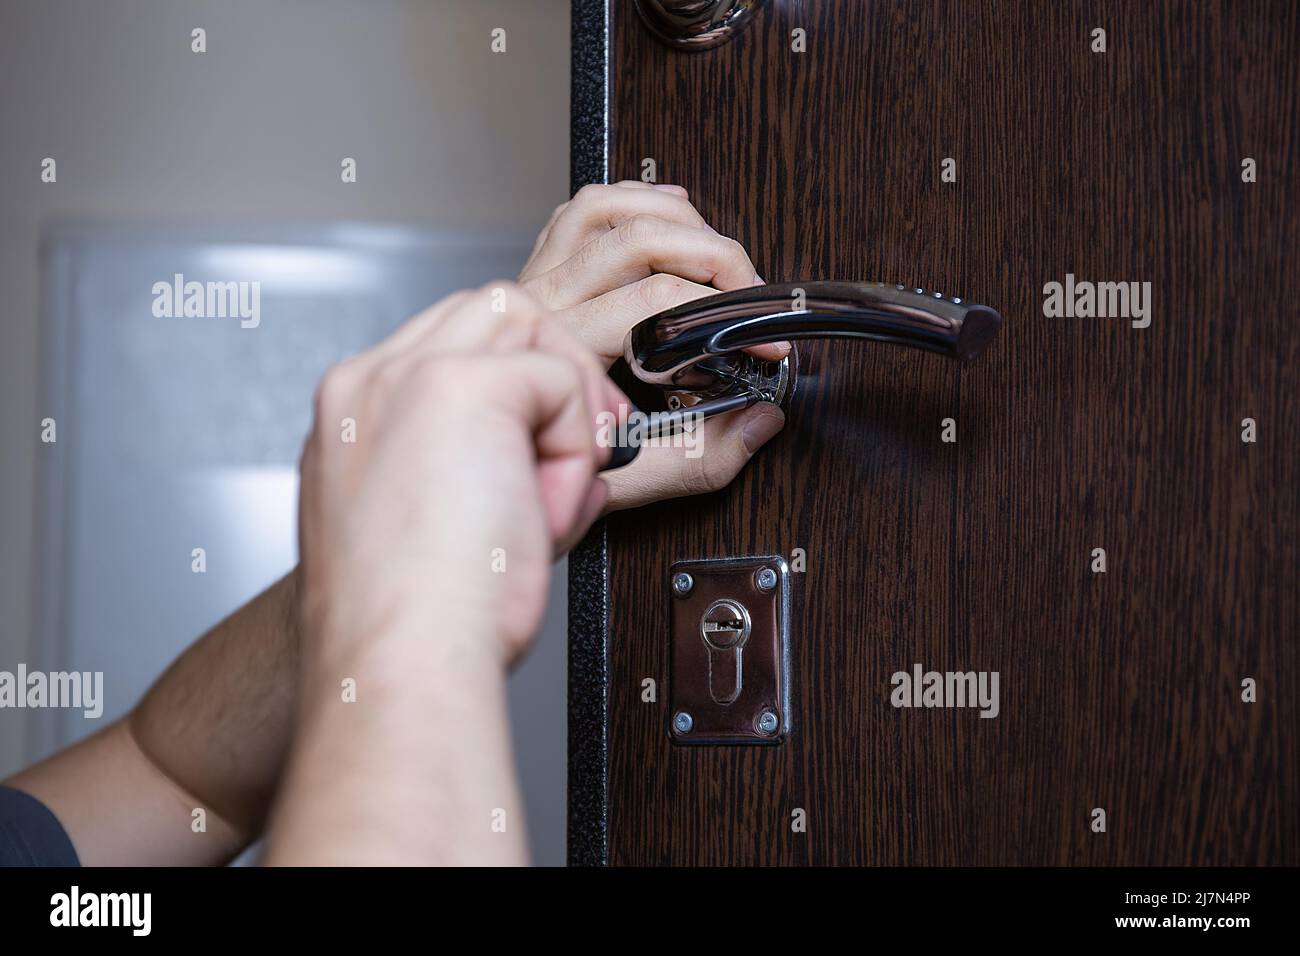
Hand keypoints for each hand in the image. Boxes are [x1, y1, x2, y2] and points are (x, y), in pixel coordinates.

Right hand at [297, 282, 621, 667]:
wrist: (399, 659)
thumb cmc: (417, 622)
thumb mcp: (448, 530)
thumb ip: (499, 476)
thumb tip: (572, 468)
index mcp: (355, 420)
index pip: (450, 347)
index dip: (520, 386)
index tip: (553, 445)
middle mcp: (369, 386)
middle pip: (488, 314)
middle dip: (552, 371)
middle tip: (586, 444)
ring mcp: (405, 377)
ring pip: (521, 317)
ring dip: (563, 393)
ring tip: (559, 476)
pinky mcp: (457, 388)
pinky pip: (556, 378)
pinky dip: (573, 439)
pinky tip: (548, 501)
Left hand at [518, 181, 786, 510]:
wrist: (488, 457)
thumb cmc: (541, 467)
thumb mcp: (623, 481)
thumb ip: (698, 459)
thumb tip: (760, 422)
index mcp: (566, 350)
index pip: (658, 299)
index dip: (726, 312)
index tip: (763, 340)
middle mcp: (545, 304)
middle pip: (640, 237)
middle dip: (715, 255)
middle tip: (751, 291)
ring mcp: (536, 280)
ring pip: (607, 207)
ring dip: (674, 218)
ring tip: (717, 251)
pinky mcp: (537, 271)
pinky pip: (582, 209)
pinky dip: (632, 200)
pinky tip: (669, 214)